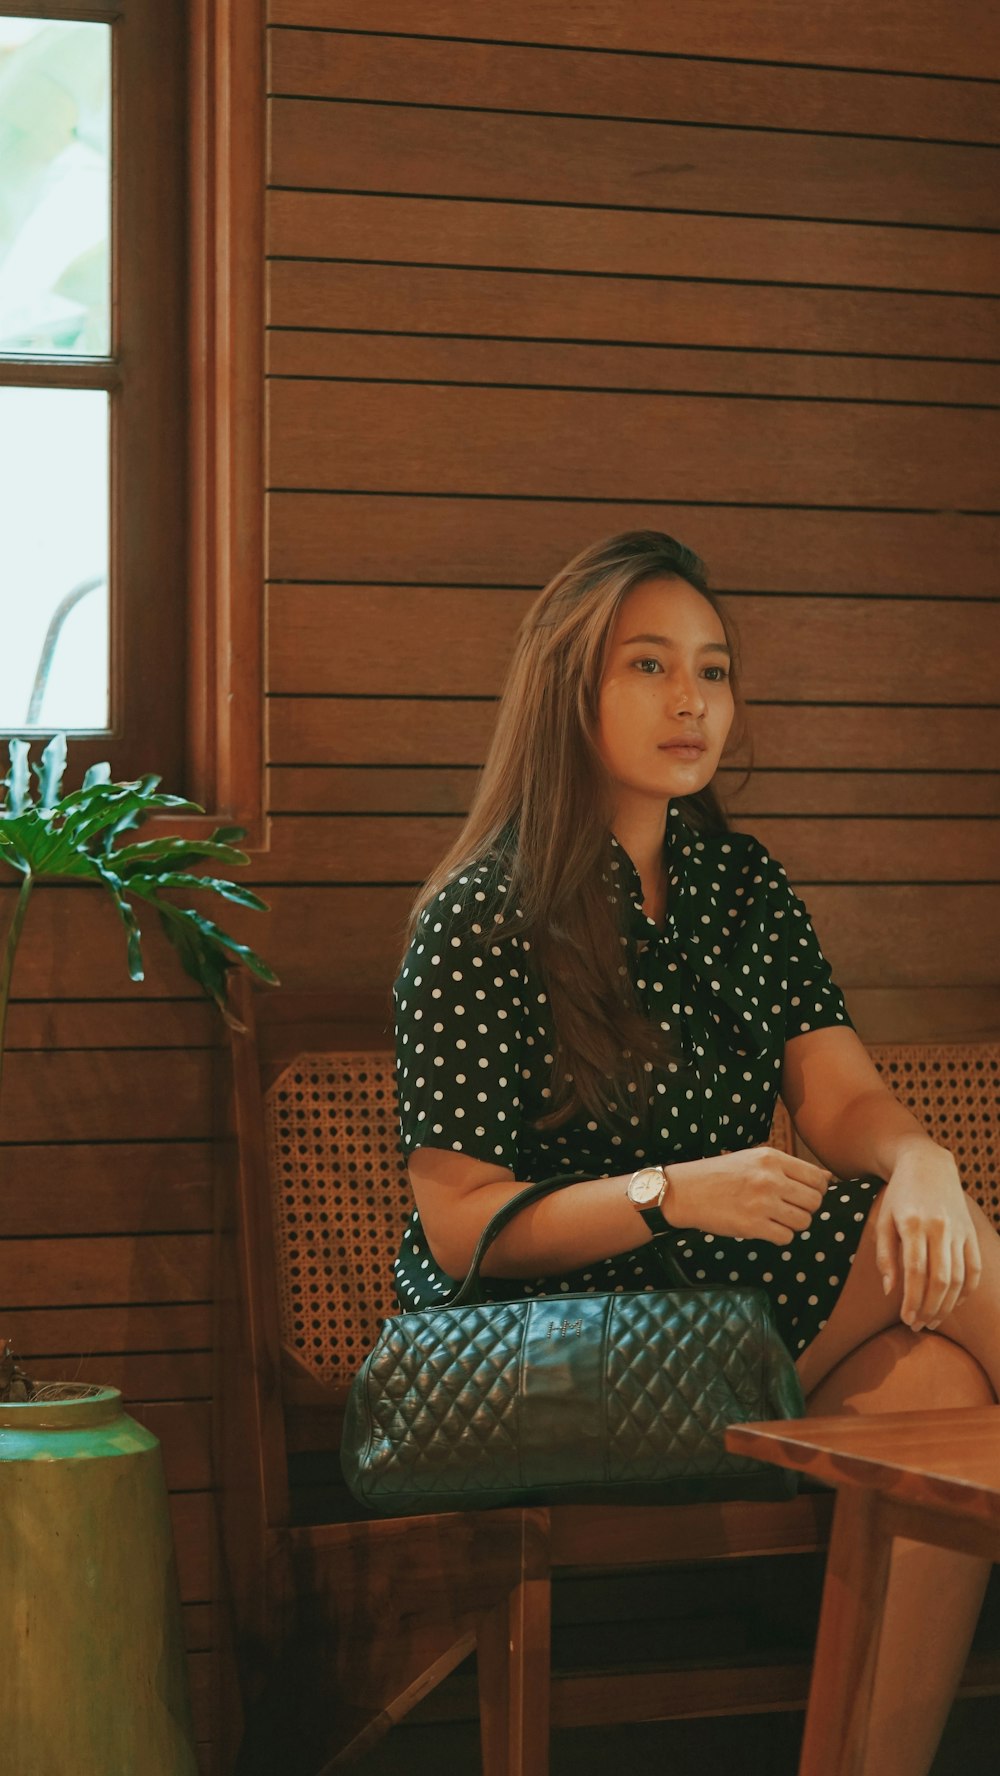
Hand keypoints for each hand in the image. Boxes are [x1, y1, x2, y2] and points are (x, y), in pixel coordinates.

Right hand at [667, 1145, 832, 1243]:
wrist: (685, 1191)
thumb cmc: (720, 1174)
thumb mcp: (755, 1159)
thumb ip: (790, 1168)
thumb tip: (828, 1178)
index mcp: (772, 1158)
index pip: (818, 1178)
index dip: (818, 1190)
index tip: (805, 1195)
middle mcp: (770, 1179)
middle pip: (815, 1202)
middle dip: (807, 1209)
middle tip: (789, 1209)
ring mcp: (762, 1203)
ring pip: (804, 1222)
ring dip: (794, 1224)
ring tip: (777, 1219)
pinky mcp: (752, 1226)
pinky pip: (786, 1238)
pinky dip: (780, 1236)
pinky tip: (766, 1229)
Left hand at [874, 1149, 981, 1330]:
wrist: (927, 1163)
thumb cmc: (898, 1195)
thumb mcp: (883, 1220)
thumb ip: (885, 1257)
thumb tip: (891, 1292)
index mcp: (913, 1224)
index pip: (915, 1272)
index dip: (912, 1300)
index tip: (907, 1319)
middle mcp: (939, 1228)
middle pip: (940, 1280)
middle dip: (930, 1308)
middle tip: (919, 1326)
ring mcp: (958, 1230)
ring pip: (958, 1278)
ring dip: (947, 1305)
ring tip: (933, 1319)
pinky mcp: (971, 1232)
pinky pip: (974, 1268)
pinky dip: (967, 1290)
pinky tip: (954, 1303)